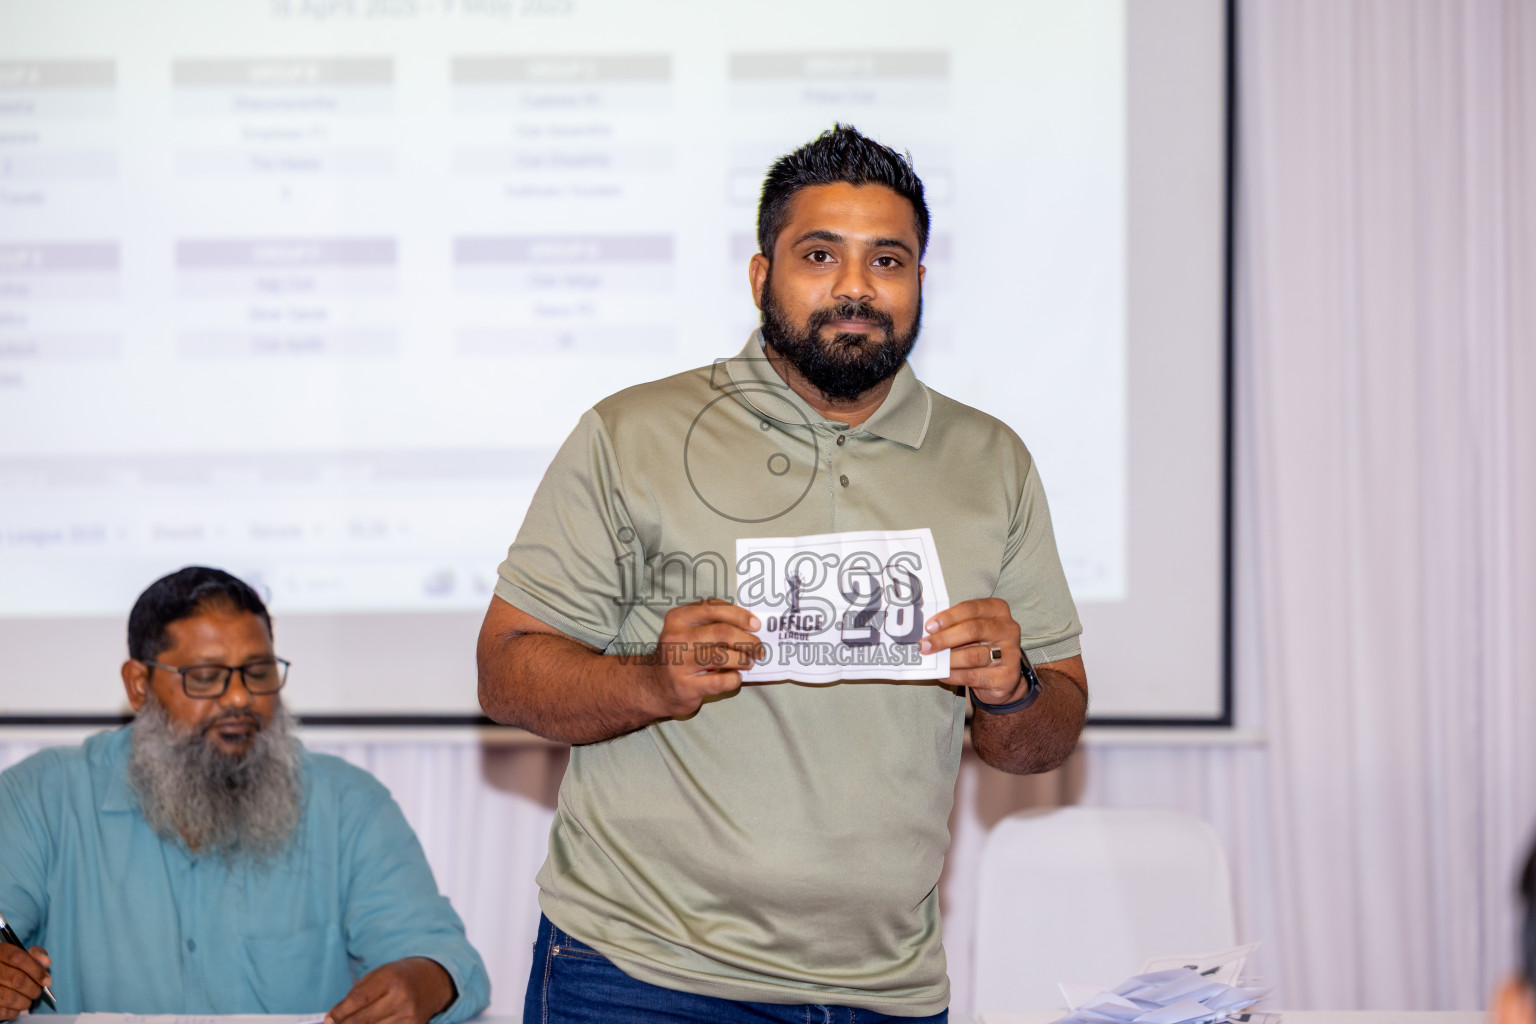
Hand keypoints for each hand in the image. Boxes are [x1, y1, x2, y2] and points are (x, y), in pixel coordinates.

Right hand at [0, 944, 49, 1020]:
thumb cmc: (10, 967)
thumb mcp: (20, 955)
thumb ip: (34, 955)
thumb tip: (46, 962)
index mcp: (0, 952)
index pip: (18, 958)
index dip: (36, 970)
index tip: (47, 981)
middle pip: (17, 980)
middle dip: (33, 988)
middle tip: (37, 992)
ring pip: (10, 997)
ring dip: (25, 1001)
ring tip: (27, 1000)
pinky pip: (3, 1011)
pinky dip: (14, 1011)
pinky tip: (16, 1006)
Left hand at [326, 956, 454, 1023]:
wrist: (433, 981)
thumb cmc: (399, 977)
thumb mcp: (379, 975)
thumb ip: (356, 994)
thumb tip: (333, 1018)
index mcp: (391, 978)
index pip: (360, 999)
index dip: (340, 1012)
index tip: (328, 1020)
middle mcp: (401, 997)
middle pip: (364, 1019)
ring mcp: (409, 1015)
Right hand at [646, 599, 763, 716]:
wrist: (654, 686)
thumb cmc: (680, 654)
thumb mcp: (687, 631)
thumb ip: (712, 624)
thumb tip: (750, 626)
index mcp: (677, 618)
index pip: (713, 608)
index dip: (739, 615)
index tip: (756, 624)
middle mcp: (675, 638)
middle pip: (722, 632)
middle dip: (747, 640)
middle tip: (758, 648)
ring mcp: (678, 664)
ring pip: (721, 656)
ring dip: (742, 659)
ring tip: (748, 662)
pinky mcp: (685, 687)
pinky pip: (719, 681)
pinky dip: (734, 679)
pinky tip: (735, 678)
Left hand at [918, 597, 1025, 703]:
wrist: (1003, 678)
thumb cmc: (981, 647)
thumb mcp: (972, 631)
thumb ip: (955, 627)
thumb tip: (928, 632)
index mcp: (998, 610)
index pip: (972, 608)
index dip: (949, 616)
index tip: (929, 626)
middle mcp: (1008, 629)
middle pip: (973, 629)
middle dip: (944, 638)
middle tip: (925, 645)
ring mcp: (1010, 653)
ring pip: (973, 655)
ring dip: (948, 659)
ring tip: (933, 661)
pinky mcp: (1007, 676)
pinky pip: (974, 675)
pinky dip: (954, 675)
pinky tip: (943, 674)